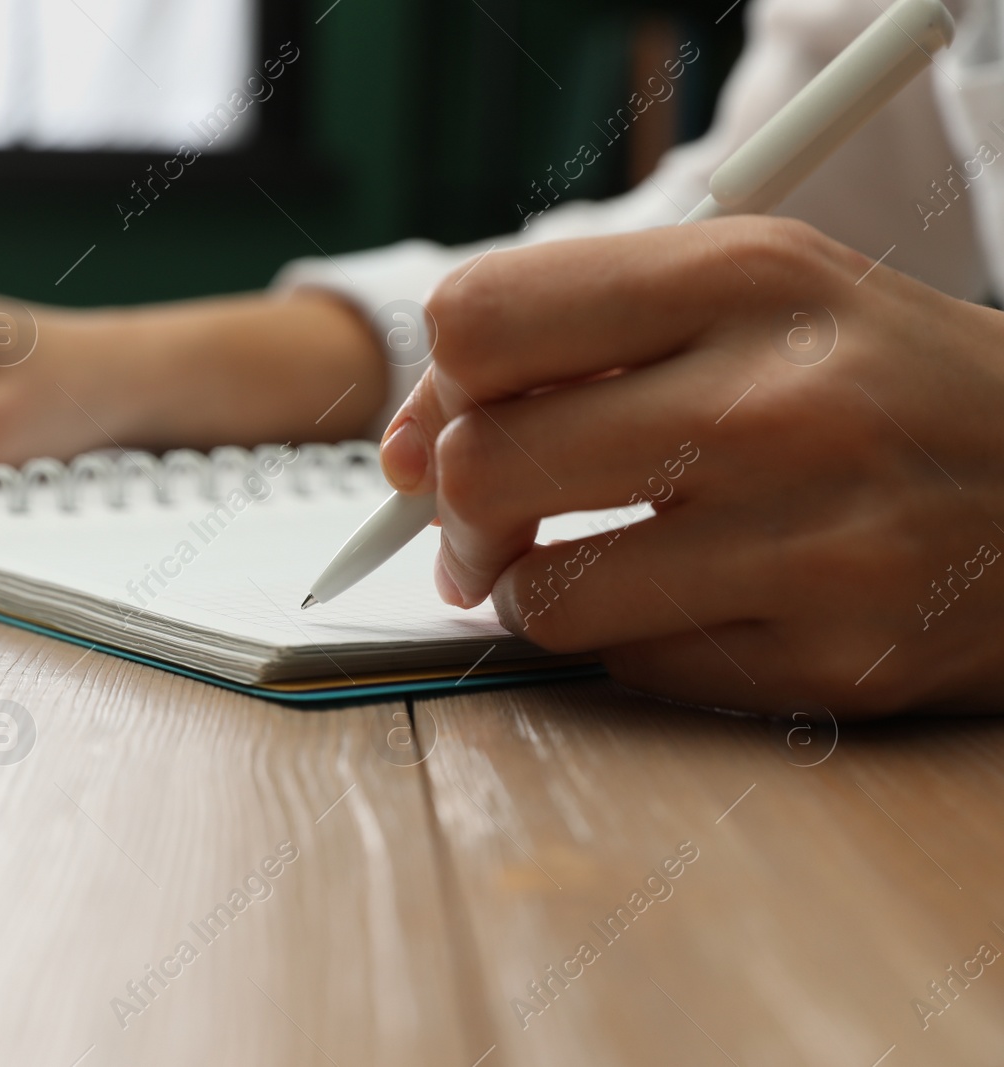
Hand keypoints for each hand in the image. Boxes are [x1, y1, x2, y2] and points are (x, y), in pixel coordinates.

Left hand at [381, 217, 1003, 715]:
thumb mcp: (745, 297)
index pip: (480, 320)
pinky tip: (699, 604)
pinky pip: (631, 671)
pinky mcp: (834, 662)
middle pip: (479, 465)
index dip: (432, 388)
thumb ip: (568, 339)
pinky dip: (632, 644)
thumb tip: (398, 444)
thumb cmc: (874, 382)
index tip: (436, 431)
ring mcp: (814, 541)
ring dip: (534, 591)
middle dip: (453, 511)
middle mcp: (778, 401)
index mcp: (743, 277)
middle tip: (481, 526)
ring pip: (539, 596)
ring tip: (594, 564)